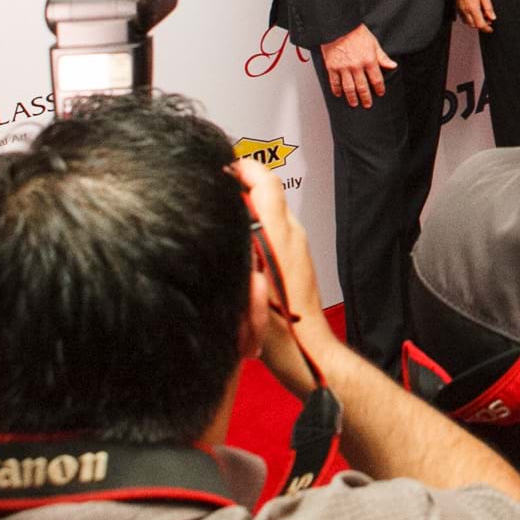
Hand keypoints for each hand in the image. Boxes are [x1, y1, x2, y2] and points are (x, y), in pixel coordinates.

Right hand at [234, 157, 334, 396]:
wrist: (309, 356)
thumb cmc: (281, 334)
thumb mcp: (250, 296)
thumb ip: (240, 257)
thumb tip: (229, 225)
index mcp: (281, 238)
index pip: (266, 185)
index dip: (244, 168)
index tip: (222, 163)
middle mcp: (293, 238)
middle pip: (268, 195)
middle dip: (241, 184)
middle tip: (211, 185)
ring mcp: (298, 248)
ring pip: (270, 213)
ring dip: (248, 206)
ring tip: (218, 209)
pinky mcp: (296, 261)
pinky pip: (274, 231)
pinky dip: (255, 227)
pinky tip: (235, 242)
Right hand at [320, 24, 395, 108]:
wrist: (339, 26)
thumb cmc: (356, 32)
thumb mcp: (374, 43)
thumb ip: (383, 57)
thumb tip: (393, 66)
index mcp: (369, 60)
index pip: (376, 79)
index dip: (379, 88)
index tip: (380, 93)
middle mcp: (357, 66)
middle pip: (363, 87)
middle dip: (366, 97)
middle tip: (367, 104)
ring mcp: (344, 68)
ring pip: (349, 88)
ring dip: (352, 98)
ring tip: (354, 103)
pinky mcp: (332, 67)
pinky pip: (334, 82)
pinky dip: (337, 90)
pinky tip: (339, 94)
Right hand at [454, 0, 493, 32]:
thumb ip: (488, 7)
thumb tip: (492, 17)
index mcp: (472, 7)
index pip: (479, 24)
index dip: (486, 28)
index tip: (491, 29)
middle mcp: (464, 10)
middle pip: (473, 25)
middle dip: (481, 25)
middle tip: (489, 20)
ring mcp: (459, 8)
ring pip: (467, 22)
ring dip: (475, 22)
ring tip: (482, 15)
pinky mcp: (457, 6)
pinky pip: (463, 17)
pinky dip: (469, 18)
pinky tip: (475, 12)